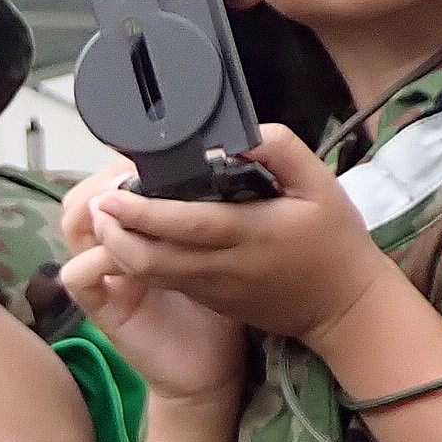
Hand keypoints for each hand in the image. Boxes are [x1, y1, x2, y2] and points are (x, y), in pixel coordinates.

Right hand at [57, 162, 244, 402]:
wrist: (214, 367)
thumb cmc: (222, 307)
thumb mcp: (223, 248)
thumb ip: (213, 212)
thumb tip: (230, 163)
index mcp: (141, 229)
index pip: (114, 181)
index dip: (125, 164)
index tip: (157, 154)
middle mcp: (114, 246)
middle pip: (85, 194)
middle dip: (109, 178)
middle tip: (142, 175)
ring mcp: (102, 274)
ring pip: (74, 223)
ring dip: (101, 209)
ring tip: (135, 204)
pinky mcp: (99, 304)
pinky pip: (78, 272)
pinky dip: (99, 255)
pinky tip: (134, 248)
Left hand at [80, 126, 397, 349]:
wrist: (344, 307)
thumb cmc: (334, 240)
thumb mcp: (320, 185)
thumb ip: (281, 152)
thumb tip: (239, 134)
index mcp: (251, 233)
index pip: (185, 224)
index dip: (141, 210)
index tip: (110, 192)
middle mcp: (223, 265)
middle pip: (151, 256)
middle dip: (114, 231)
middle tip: (97, 203)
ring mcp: (211, 288)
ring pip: (149, 273)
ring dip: (118, 247)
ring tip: (105, 217)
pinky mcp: (207, 299)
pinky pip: (162, 280)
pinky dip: (138, 260)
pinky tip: (129, 236)